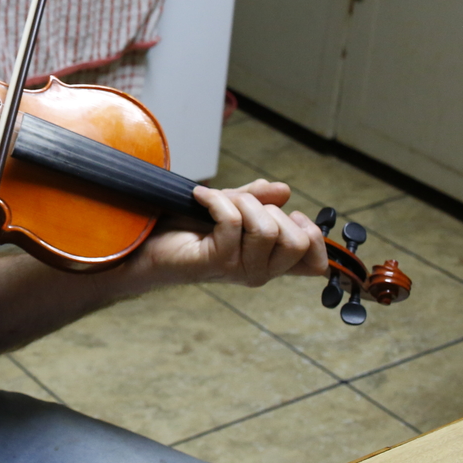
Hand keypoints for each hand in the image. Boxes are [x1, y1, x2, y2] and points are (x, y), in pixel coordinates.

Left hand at [142, 179, 327, 287]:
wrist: (146, 244)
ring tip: (219, 200)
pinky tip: (200, 197)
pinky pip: (233, 222)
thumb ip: (257, 200)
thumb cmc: (186, 229)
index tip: (287, 213)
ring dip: (243, 203)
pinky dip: (217, 200)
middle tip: (242, 204)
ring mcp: (239, 270)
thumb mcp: (229, 208)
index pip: (316, 264)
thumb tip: (284, 190)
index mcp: (269, 262)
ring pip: (267, 230)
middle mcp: (259, 272)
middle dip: (273, 210)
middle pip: (298, 242)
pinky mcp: (216, 261)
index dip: (312, 234)